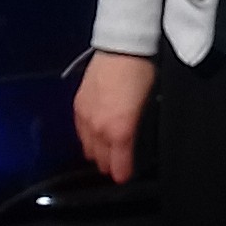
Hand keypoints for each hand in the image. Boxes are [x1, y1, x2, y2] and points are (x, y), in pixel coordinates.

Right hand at [73, 50, 155, 182]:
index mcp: (119, 131)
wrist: (121, 47)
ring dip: (97, 153)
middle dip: (109, 165)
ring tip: (105, 154)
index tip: (125, 177)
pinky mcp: (77, 105)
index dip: (122, 174)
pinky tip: (93, 136)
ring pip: (88, 147)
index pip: (118, 165)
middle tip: (117, 166)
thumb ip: (137, 130)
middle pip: (101, 159)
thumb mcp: (148, 105)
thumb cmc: (141, 74)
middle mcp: (99, 129)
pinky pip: (79, 131)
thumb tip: (134, 143)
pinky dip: (87, 138)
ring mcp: (85, 117)